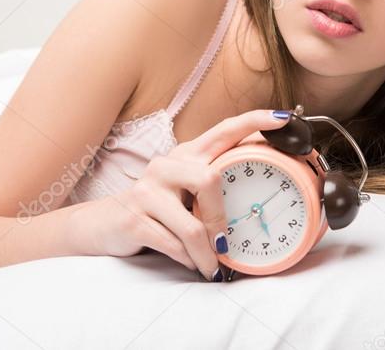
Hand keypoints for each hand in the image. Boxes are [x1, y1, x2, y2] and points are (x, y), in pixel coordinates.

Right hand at [73, 109, 289, 280]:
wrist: (103, 224)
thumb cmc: (155, 207)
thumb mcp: (184, 188)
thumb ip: (213, 185)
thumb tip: (259, 197)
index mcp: (185, 154)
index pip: (223, 129)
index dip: (253, 121)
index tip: (281, 119)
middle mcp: (166, 165)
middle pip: (210, 180)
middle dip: (222, 218)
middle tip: (227, 242)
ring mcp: (147, 191)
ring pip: (192, 226)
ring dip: (207, 253)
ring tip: (213, 265)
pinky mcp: (134, 220)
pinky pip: (174, 245)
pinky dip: (189, 260)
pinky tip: (191, 263)